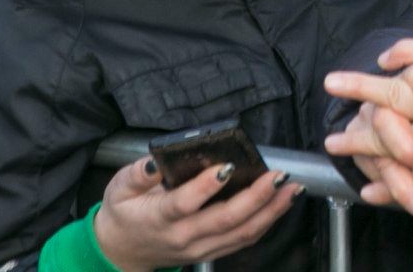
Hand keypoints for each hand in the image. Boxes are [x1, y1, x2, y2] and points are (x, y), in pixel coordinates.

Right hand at [92, 156, 300, 271]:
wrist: (123, 251)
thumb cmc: (124, 212)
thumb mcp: (119, 187)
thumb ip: (137, 173)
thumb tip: (157, 161)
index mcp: (158, 218)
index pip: (185, 204)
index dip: (206, 187)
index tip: (227, 167)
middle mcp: (183, 236)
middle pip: (224, 220)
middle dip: (256, 198)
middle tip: (278, 176)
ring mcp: (200, 248)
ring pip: (241, 234)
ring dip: (270, 212)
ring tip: (292, 188)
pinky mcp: (211, 252)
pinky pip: (243, 240)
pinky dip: (266, 223)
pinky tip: (282, 204)